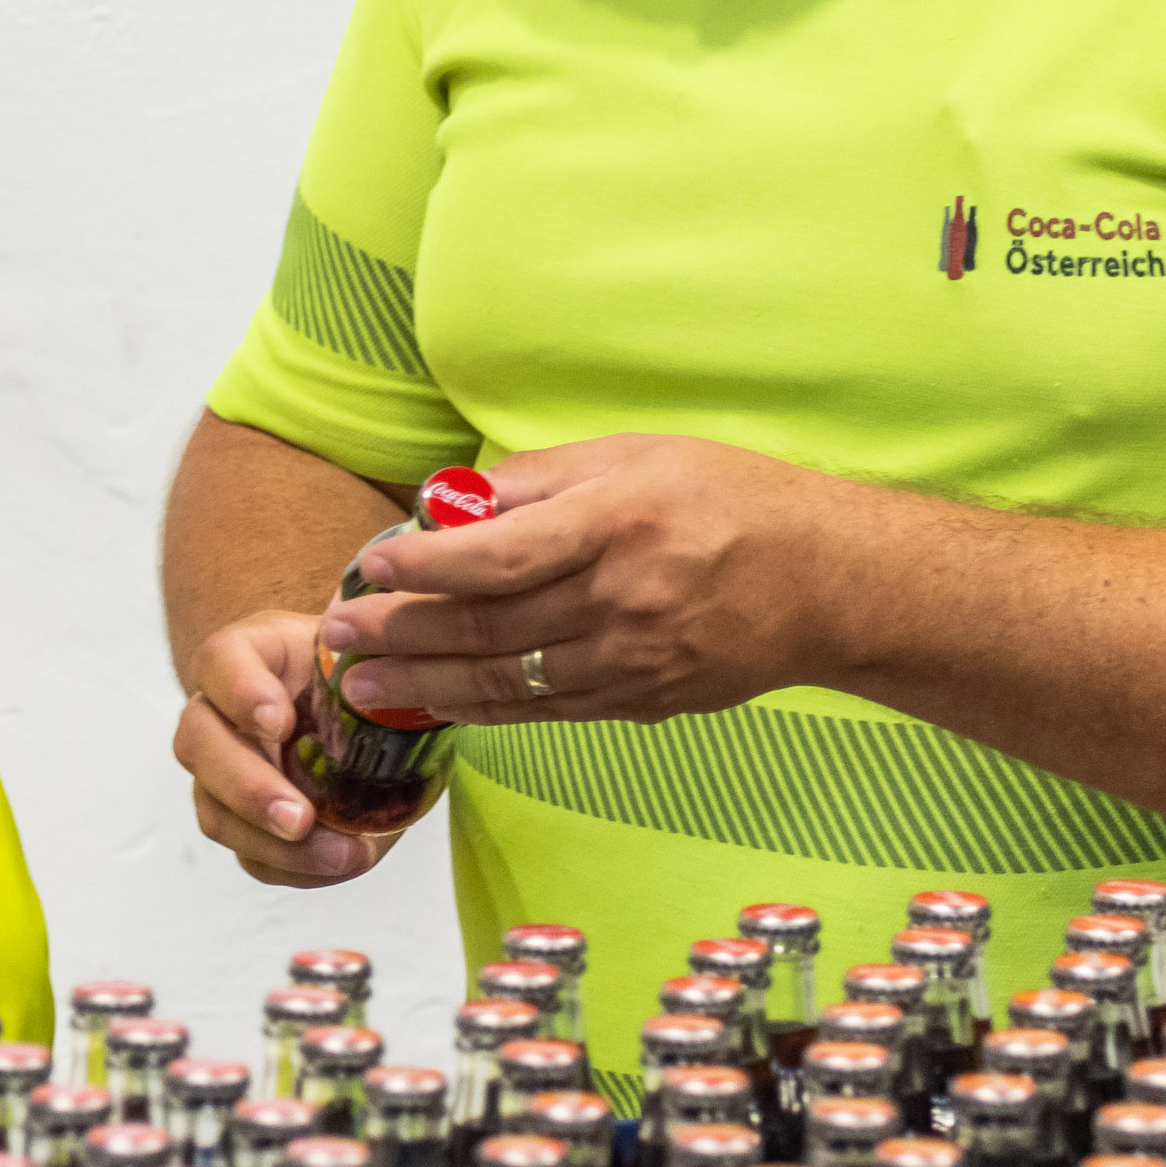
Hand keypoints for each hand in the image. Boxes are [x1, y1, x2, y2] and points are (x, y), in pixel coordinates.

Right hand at [174, 604, 411, 887]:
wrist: (348, 710)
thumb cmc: (350, 676)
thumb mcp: (365, 654)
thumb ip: (379, 664)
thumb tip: (411, 696)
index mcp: (246, 655)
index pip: (222, 661)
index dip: (241, 692)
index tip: (280, 721)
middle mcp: (216, 713)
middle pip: (200, 744)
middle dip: (249, 788)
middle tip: (299, 818)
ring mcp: (219, 774)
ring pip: (215, 811)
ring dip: (270, 843)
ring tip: (338, 856)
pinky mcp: (241, 823)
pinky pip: (250, 856)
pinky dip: (294, 868)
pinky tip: (337, 863)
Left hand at [324, 433, 871, 725]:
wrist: (827, 583)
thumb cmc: (731, 500)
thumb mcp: (636, 456)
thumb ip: (537, 479)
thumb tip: (448, 499)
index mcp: (618, 522)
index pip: (495, 557)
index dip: (420, 566)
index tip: (367, 564)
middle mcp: (622, 597)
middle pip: (486, 626)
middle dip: (399, 632)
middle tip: (338, 633)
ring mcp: (633, 660)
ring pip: (506, 681)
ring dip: (423, 684)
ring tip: (361, 684)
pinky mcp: (642, 701)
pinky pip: (546, 711)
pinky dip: (483, 709)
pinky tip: (435, 702)